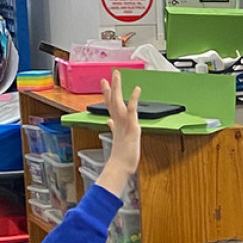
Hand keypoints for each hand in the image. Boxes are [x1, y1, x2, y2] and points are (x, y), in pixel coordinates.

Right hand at [95, 70, 140, 197]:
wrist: (120, 166)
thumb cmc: (121, 156)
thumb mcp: (118, 139)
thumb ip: (113, 128)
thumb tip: (109, 121)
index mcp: (116, 124)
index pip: (110, 106)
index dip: (107, 94)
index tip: (105, 84)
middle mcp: (118, 121)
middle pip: (112, 101)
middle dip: (110, 87)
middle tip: (107, 76)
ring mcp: (123, 123)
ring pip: (118, 101)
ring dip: (117, 87)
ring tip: (116, 75)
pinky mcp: (131, 126)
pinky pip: (132, 109)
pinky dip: (134, 98)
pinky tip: (137, 89)